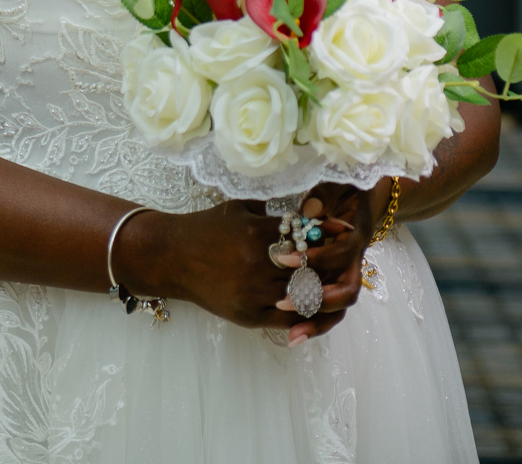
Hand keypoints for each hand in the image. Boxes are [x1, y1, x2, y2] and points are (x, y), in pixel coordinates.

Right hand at [114, 187, 375, 341]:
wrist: (173, 256)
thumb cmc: (207, 226)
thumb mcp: (239, 208)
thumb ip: (271, 209)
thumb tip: (304, 204)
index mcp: (258, 231)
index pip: (307, 233)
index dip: (329, 232)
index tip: (345, 229)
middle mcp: (259, 263)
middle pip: (310, 267)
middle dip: (331, 262)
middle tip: (348, 256)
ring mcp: (254, 292)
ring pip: (303, 294)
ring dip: (322, 288)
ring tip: (337, 280)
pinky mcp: (249, 315)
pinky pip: (288, 317)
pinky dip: (305, 313)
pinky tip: (315, 304)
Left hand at [273, 181, 376, 343]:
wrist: (364, 199)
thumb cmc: (346, 190)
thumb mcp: (337, 184)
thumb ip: (325, 196)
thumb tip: (309, 211)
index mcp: (355, 236)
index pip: (341, 254)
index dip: (317, 258)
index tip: (285, 258)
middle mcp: (354, 261)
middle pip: (345, 292)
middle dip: (316, 300)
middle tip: (282, 302)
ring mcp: (345, 274)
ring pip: (339, 308)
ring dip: (316, 321)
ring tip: (291, 336)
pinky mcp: (335, 283)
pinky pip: (329, 309)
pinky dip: (314, 323)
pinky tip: (292, 335)